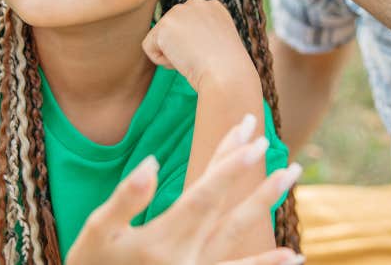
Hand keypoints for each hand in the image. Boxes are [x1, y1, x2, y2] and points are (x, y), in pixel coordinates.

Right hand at [67, 114, 304, 264]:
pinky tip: (293, 256)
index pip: (204, 195)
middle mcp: (186, 258)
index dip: (228, 165)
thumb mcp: (97, 231)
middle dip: (253, 177)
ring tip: (289, 177)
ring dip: (265, 205)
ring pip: (238, 236)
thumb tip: (152, 162)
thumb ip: (126, 198)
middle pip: (226, 209)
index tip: (252, 137)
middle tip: (275, 147)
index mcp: (161, 239)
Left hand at [142, 0, 255, 92]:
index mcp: (212, 7)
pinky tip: (181, 61)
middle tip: (202, 58)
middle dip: (182, 49)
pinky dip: (161, 61)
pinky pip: (149, 47)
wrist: (227, 75)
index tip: (212, 55)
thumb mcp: (217, 44)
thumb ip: (200, 35)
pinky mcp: (165, 25)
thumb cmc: (226, 70)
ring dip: (173, 55)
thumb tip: (177, 42)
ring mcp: (179, 11)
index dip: (196, 47)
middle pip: (172, 31)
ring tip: (194, 59)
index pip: (188, 27)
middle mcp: (196, 3)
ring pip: (160, 39)